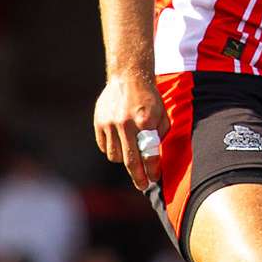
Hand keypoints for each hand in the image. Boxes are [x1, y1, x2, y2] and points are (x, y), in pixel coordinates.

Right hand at [94, 71, 169, 190]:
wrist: (129, 76)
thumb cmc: (149, 98)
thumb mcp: (162, 115)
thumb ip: (159, 135)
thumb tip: (156, 157)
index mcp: (144, 122)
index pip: (148, 155)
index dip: (152, 170)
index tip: (154, 178)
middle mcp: (125, 124)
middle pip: (130, 161)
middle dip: (138, 176)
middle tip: (143, 185)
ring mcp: (110, 123)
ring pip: (114, 156)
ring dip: (123, 159)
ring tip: (130, 154)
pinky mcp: (99, 122)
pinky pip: (104, 146)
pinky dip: (111, 148)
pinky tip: (119, 143)